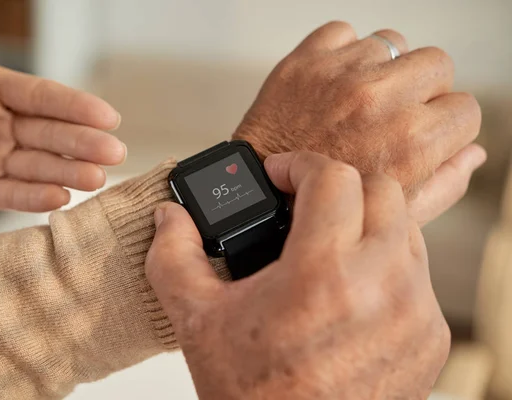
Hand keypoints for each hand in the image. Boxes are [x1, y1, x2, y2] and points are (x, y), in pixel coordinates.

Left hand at [0, 0, 125, 211]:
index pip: (43, 97)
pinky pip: (12, 195)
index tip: (108, 116)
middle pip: (50, 133)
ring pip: (39, 166)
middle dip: (83, 143)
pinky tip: (60, 197)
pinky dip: (35, 197)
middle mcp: (4, 125)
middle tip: (114, 152)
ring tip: (96, 178)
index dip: (76, 106)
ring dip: (69, 172)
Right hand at [146, 152, 450, 399]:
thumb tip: (169, 217)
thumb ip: (174, 256)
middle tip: (305, 205)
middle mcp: (381, 287)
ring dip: (366, 222)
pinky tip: (351, 285)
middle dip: (339, 186)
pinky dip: (387, 264)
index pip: (334, 177)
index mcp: (321, 274)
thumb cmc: (249, 394)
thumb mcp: (196, 320)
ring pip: (406, 229)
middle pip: (382, 191)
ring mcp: (414, 313)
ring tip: (327, 244)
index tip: (281, 175)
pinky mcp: (429, 337)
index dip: (300, 164)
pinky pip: (418, 274)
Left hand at [233, 21, 483, 224]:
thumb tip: (473, 152)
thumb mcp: (395, 215)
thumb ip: (445, 183)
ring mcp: (340, 75)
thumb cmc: (323, 208)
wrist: (258, 196)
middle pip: (436, 64)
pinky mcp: (304, 61)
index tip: (424, 132)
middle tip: (391, 115)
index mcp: (412, 143)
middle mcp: (380, 100)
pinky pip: (343, 33)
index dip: (445, 124)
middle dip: (421, 90)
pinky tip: (330, 86)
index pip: (466, 108)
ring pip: (391, 44)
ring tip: (354, 102)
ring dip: (380, 70)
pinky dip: (340, 54)